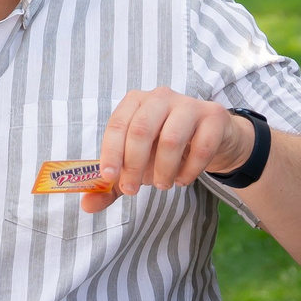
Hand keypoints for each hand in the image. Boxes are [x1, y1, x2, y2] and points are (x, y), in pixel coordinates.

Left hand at [86, 90, 254, 212]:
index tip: (109, 177)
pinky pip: (201, 148)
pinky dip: (189, 171)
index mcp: (136, 101)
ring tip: (162, 184)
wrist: (210, 137)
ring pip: (171, 139)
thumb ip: (112, 184)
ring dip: (163, 170)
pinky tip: (183, 179)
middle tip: (133, 190)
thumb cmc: (164, 148)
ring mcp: (189, 104)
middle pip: (142, 129)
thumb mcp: (136, 164)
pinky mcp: (214, 117)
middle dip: (134, 165)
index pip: (118, 124)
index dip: (111, 152)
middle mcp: (160, 96)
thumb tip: (86, 205)